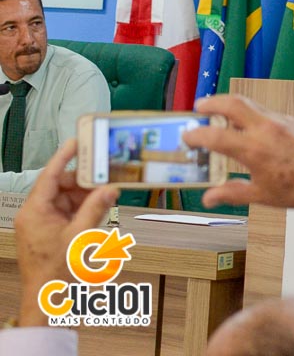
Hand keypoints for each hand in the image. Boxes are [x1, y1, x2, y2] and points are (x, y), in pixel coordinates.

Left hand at [14, 140, 116, 326]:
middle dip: (85, 182)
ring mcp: (45, 223)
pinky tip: (101, 209)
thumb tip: (109, 188)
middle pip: (62, 187)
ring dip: (89, 197)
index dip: (64, 157)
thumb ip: (96, 208)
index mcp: (35, 212)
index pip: (49, 176)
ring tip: (109, 193)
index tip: (77, 142)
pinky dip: (87, 210)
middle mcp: (37, 214)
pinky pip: (72, 212)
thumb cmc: (56, 272)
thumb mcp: (79, 236)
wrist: (50, 301)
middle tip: (107, 174)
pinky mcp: (54, 232)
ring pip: (69, 199)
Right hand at [184, 95, 293, 216]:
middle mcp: (266, 129)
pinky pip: (268, 114)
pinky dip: (254, 117)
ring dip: (233, 107)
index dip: (196, 135)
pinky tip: (253, 130)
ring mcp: (282, 122)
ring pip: (251, 105)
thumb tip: (208, 198)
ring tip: (222, 116)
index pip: (215, 137)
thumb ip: (232, 193)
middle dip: (212, 102)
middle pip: (232, 103)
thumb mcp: (262, 196)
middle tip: (200, 108)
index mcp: (254, 150)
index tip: (187, 137)